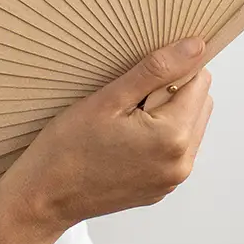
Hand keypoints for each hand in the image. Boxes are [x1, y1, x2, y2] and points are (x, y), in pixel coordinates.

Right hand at [0, 38, 213, 233]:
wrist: (43, 198)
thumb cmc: (67, 147)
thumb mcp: (109, 99)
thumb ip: (157, 70)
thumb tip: (196, 46)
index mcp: (173, 137)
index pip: (199, 81)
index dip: (172, 70)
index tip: (139, 79)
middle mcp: (182, 162)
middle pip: (200, 103)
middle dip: (173, 92)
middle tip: (129, 100)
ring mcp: (172, 179)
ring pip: (190, 126)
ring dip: (167, 114)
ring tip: (125, 121)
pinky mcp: (161, 188)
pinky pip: (175, 150)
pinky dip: (158, 137)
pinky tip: (124, 140)